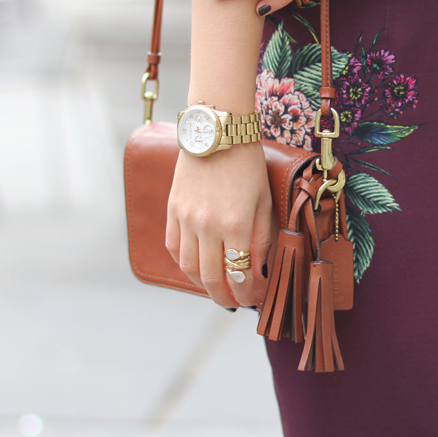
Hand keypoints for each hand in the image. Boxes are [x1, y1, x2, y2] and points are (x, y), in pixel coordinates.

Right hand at [166, 142, 273, 309]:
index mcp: (236, 224)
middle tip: (234, 303)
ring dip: (203, 284)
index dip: (246, 294)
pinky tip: (196, 266)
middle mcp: (208, 226)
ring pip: (189, 267)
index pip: (239, 275)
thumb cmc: (248, 165)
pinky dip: (183, 262)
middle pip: (211, 278)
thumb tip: (259, 271)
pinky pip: (174, 247)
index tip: (252, 300)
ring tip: (216, 287)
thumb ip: (262, 239)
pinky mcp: (173, 210)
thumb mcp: (264, 202)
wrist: (218, 133)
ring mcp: (186, 219)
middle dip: (224, 297)